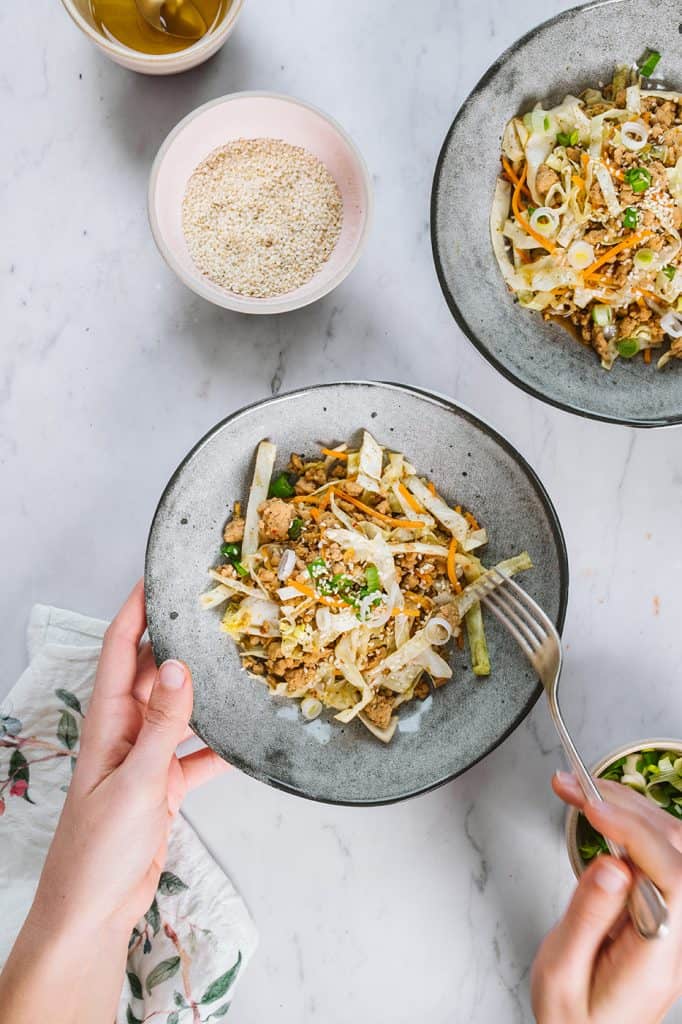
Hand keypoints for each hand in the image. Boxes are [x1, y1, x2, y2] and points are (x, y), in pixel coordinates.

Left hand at [0, 581, 228, 1023]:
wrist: (93, 913)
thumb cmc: (98, 850)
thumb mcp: (135, 783)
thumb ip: (162, 725)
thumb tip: (177, 664)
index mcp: (107, 721)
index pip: (118, 649)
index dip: (135, 609)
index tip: (157, 574)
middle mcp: (126, 731)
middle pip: (151, 672)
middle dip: (175, 638)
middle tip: (213, 608)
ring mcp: (146, 758)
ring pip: (179, 710)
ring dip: (203, 688)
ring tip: (238, 656)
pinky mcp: (165, 786)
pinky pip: (197, 755)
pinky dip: (220, 745)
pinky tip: (248, 735)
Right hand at [531, 771, 681, 1023]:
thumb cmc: (574, 1022)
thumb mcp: (562, 973)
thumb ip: (587, 917)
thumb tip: (612, 865)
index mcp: (660, 954)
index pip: (671, 875)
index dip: (634, 832)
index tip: (593, 806)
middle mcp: (677, 935)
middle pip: (674, 849)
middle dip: (623, 805)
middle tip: (572, 786)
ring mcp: (675, 922)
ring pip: (670, 844)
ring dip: (626, 807)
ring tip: (578, 790)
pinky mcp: (662, 912)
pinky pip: (657, 855)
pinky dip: (628, 825)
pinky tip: (600, 814)